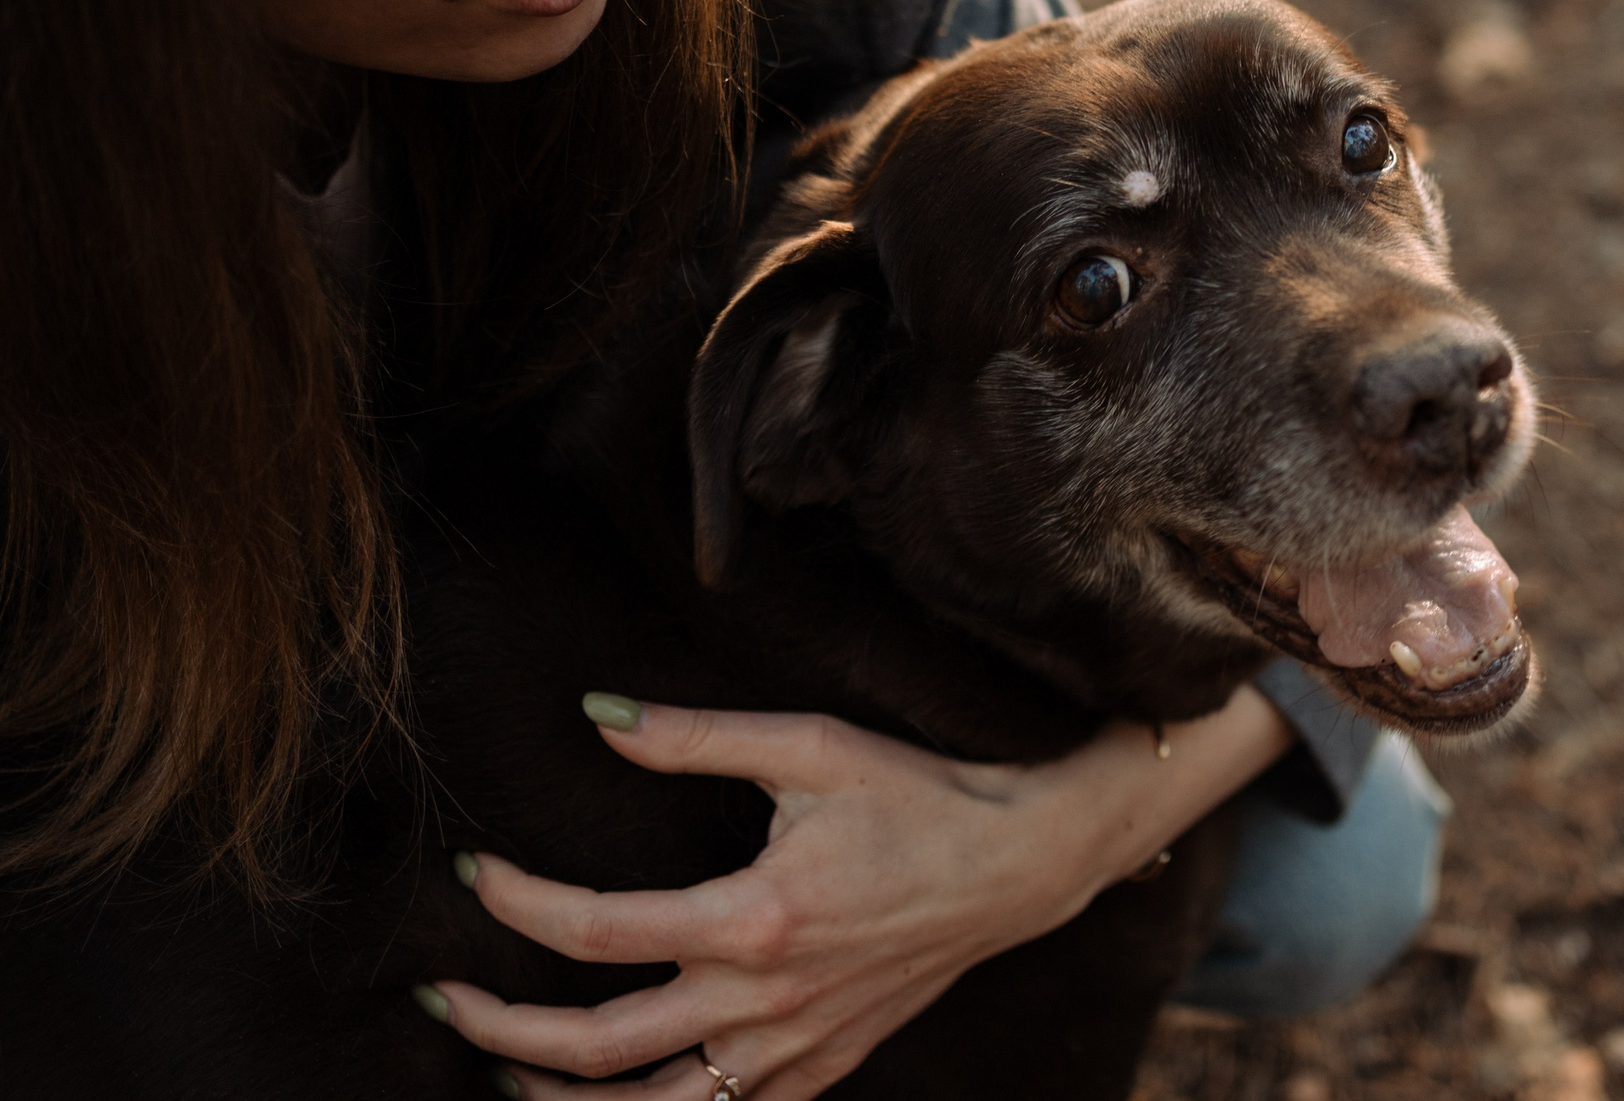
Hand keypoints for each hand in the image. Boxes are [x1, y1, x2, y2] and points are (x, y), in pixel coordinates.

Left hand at [424, 687, 1291, 1098]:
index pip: (597, 932)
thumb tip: (596, 716)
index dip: (517, 905)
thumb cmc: (921, 793)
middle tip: (440, 996)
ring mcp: (796, 1049)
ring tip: (506, 1068)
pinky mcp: (824, 1068)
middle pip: (595, 1048)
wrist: (1025, 861)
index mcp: (756, 918)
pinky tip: (621, 1090)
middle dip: (499, 1027)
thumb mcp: (810, 746)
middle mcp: (767, 1002)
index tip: (473, 872)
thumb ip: (694, 739)